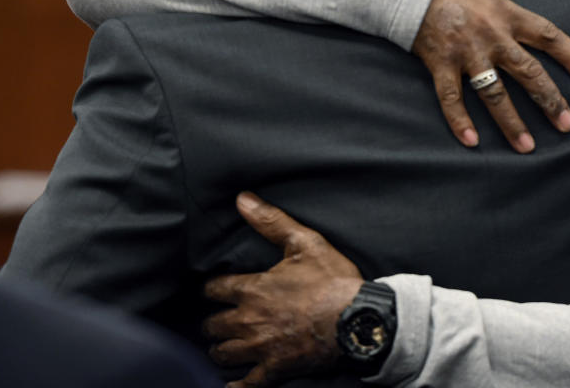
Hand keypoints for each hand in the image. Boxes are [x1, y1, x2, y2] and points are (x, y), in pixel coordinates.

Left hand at [203, 192, 363, 387]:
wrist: (357, 319)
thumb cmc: (333, 280)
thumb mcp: (305, 242)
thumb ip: (271, 221)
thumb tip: (242, 199)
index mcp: (252, 290)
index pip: (214, 290)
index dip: (212, 288)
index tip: (214, 289)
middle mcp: (248, 321)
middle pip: (213, 325)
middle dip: (213, 321)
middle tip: (219, 318)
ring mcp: (260, 348)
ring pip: (222, 353)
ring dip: (221, 348)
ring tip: (224, 344)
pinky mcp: (275, 369)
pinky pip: (246, 383)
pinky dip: (236, 385)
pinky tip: (230, 385)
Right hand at [413, 0, 569, 152]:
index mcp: (505, 13)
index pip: (547, 36)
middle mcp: (490, 37)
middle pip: (528, 72)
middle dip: (550, 100)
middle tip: (567, 124)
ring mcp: (465, 53)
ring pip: (494, 93)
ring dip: (511, 121)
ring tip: (528, 147)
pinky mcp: (440, 64)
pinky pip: (451, 98)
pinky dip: (459, 120)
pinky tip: (471, 143)